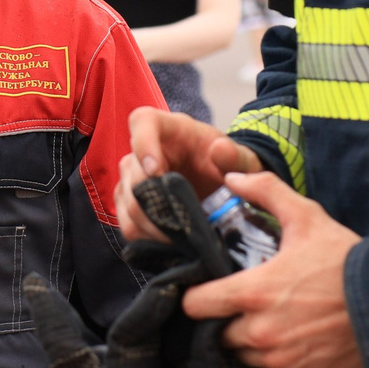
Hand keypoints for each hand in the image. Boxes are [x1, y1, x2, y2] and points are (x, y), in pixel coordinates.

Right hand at [117, 107, 261, 241]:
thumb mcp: (241, 159)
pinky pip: (127, 223)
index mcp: (167, 128)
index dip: (144, 145)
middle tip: (182, 224)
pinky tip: (171, 245)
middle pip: (132, 172)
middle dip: (155, 201)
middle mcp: (142, 150)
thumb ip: (236, 156)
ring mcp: (132, 177)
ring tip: (182, 239)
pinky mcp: (130, 203)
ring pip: (127, 201)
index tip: (156, 171)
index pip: (142, 122)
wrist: (221, 185)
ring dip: (152, 224)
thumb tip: (220, 151)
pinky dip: (146, 238)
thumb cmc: (227, 164)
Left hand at [180, 169, 362, 367]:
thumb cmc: (346, 260)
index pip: (196, 305)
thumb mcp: (307, 216)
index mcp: (254, 293)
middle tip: (242, 304)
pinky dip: (271, 360)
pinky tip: (286, 339)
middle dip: (224, 319)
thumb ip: (266, 191)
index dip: (197, 295)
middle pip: (216, 333)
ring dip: (246, 341)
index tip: (206, 289)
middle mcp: (260, 332)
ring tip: (266, 320)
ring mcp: (279, 359)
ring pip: (240, 355)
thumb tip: (232, 176)